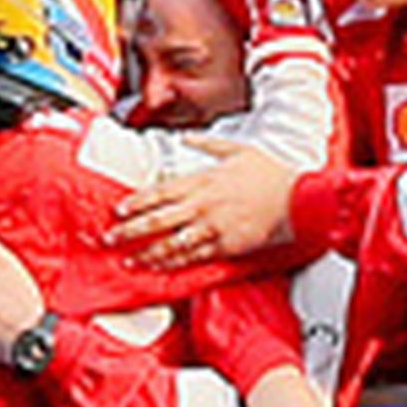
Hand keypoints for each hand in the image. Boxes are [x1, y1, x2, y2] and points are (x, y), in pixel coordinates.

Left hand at [107, 147, 296, 263]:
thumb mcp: (236, 149)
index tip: (118, 209)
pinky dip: (175, 264)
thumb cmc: (269, 174)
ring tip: (129, 261)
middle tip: (110, 238)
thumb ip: (207, 144)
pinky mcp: (226, 246)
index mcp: (202, 180)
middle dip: (131, 231)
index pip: (160, 191)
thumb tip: (187, 138)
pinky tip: (160, 269)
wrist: (297, 199)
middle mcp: (203, 205)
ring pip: (172, 244)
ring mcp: (213, 227)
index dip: (137, 202)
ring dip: (147, 253)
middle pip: (158, 219)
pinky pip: (194, 258)